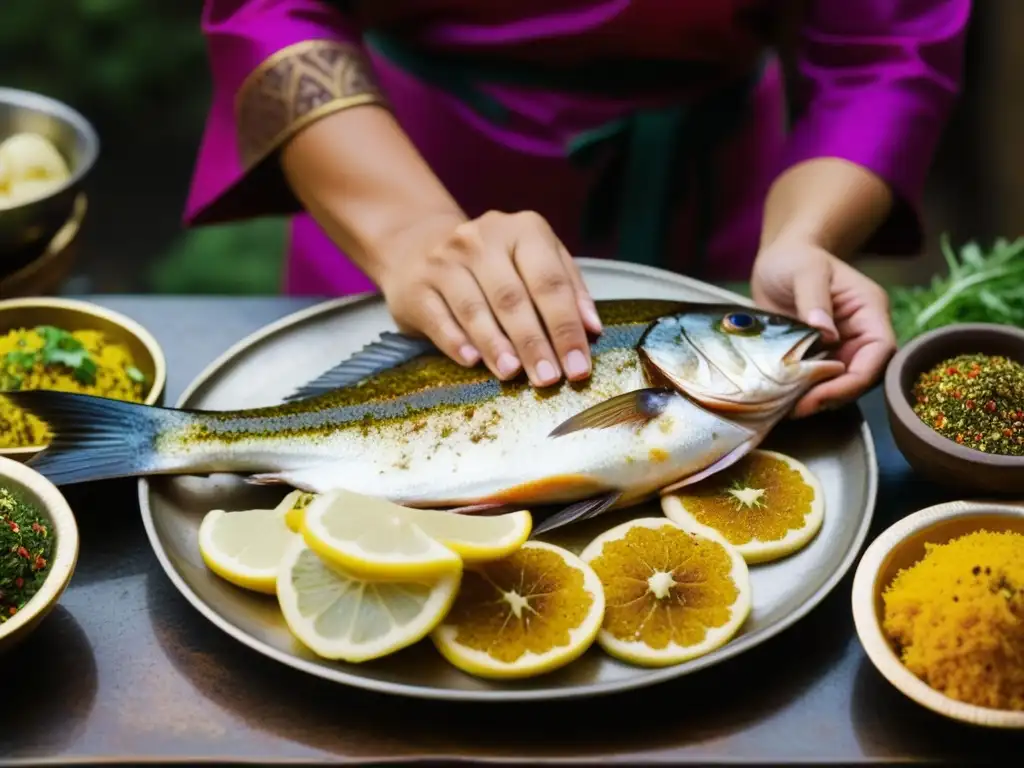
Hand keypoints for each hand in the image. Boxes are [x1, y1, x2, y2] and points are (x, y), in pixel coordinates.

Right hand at [374, 210, 601, 386]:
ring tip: (514, 373)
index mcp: (523, 231)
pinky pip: (439, 318)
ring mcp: (445, 261)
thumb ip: (568, 288)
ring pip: (475, 309)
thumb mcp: (535, 260)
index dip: (566, 327)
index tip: (578, 366)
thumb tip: (591, 329)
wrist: (419, 245)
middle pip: (513, 298)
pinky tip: (472, 361)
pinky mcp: (416, 285)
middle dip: (534, 343)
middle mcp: (482, 239)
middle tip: (549, 378)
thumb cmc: (493, 261)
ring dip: (496, 345)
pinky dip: (456, 341)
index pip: (550, 283)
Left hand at [750, 241, 895, 417]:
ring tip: (788, 408)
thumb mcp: (805, 270)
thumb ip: (814, 298)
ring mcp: (839, 348)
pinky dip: (802, 393)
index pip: (880, 352)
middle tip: (800, 408)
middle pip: (862, 376)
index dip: (856, 378)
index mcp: (869, 312)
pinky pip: (816, 381)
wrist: (778, 261)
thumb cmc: (796, 258)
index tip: (825, 392)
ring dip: (817, 399)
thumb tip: (826, 333)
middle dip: (834, 395)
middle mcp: (860, 334)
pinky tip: (782, 400)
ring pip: (839, 384)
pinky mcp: (817, 357)